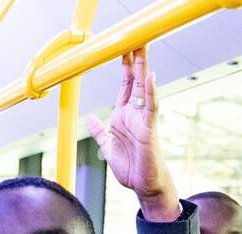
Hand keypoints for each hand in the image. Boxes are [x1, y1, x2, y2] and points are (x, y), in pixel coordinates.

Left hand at [87, 48, 179, 221]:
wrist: (143, 185)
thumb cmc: (130, 167)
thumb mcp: (108, 147)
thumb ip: (100, 133)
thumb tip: (90, 119)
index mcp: (123, 117)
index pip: (125, 87)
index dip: (124, 69)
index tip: (123, 50)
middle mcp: (134, 115)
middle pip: (135, 82)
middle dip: (134, 62)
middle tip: (136, 40)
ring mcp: (143, 121)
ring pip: (144, 90)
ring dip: (143, 70)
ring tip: (143, 51)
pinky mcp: (149, 130)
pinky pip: (151, 108)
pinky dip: (150, 93)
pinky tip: (150, 78)